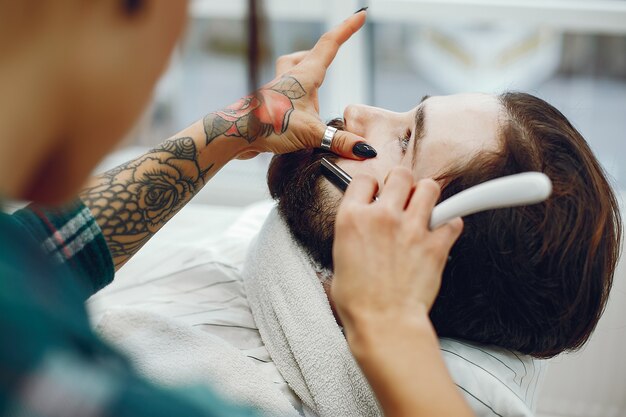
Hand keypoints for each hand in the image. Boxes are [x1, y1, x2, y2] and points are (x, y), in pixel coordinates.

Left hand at [205, 11, 371, 159]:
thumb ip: (340, 141)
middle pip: (306, 56)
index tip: (360, 15)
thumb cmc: (269, 125)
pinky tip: (298, 118)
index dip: (346, 29)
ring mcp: (276, 91)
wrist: (233, 134)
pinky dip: (294, 100)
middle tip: (331, 59)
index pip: (329, 45)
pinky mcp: (268, 107)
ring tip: (316, 95)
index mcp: (304, 76)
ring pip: (291, 72)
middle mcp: (289, 78)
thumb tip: (366, 150)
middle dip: (321, 55)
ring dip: (304, 75)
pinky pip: (283, 94)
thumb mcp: (311, 133)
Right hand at [331, 168, 463, 330]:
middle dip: (403, 182)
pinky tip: (442, 232)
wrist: (382, 323)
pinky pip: (453, 221)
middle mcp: (382, 216)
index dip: (372, 186)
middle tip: (403, 196)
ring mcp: (411, 228)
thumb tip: (363, 227)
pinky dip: (450, 224)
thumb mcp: (339, 258)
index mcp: (352, 218)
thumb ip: (353, 233)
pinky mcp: (435, 245)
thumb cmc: (358, 300)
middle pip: (401, 174)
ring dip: (427, 196)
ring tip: (424, 208)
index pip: (364, 180)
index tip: (376, 193)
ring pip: (430, 187)